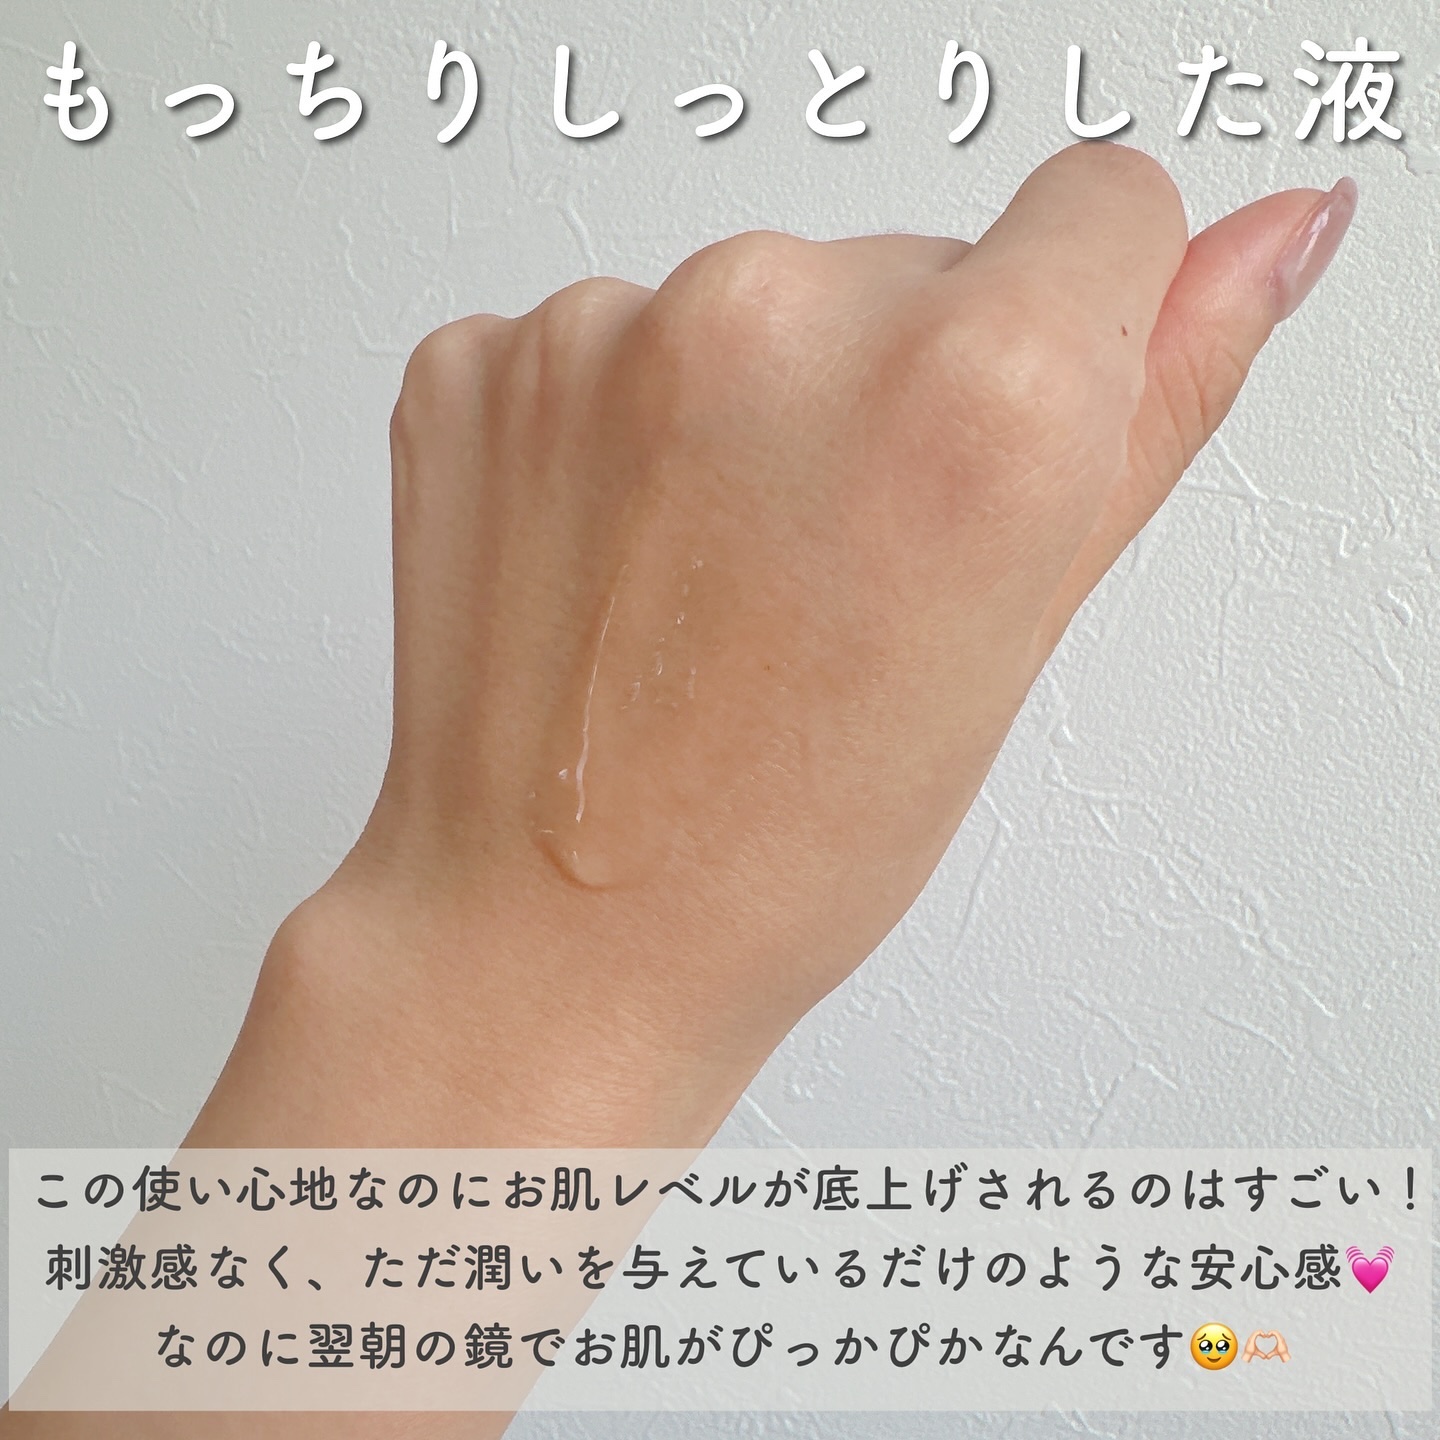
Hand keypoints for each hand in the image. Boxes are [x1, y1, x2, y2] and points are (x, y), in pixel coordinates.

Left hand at [216, 140, 1355, 1148]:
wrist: (551, 933)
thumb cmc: (781, 845)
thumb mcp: (1017, 636)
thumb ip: (1154, 407)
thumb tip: (1263, 246)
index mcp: (975, 394)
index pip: (1102, 208)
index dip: (1071, 336)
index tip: (991, 448)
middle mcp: (781, 323)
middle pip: (913, 265)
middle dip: (898, 394)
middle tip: (832, 575)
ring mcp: (601, 336)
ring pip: (754, 305)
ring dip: (754, 415)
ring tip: (715, 587)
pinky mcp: (479, 366)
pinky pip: (606, 342)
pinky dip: (618, 428)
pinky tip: (618, 561)